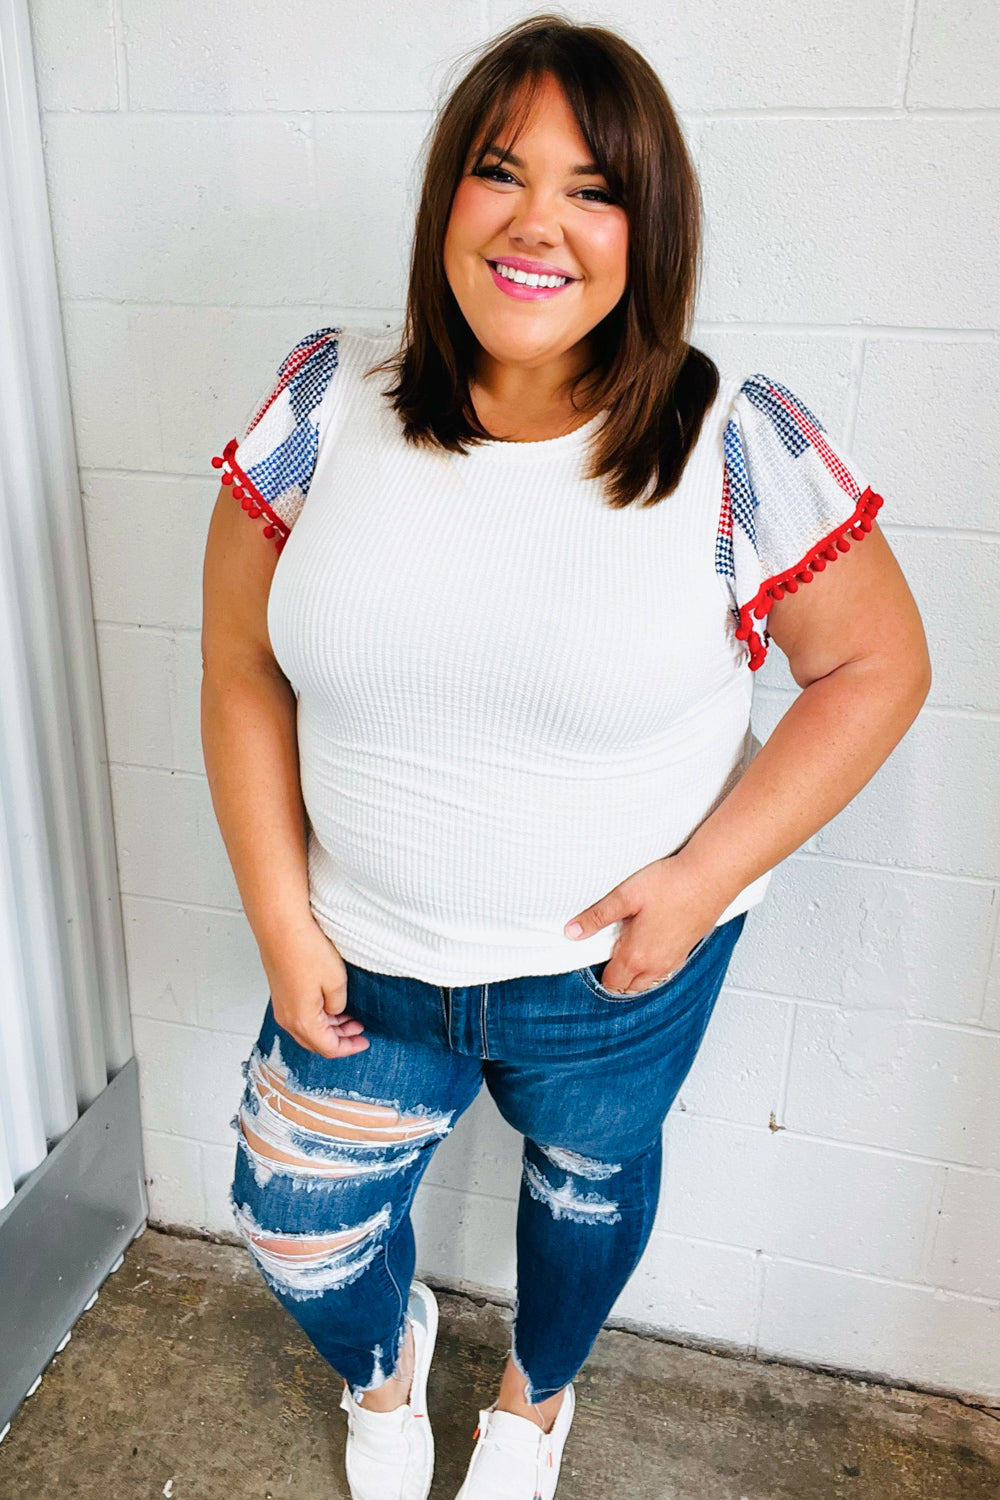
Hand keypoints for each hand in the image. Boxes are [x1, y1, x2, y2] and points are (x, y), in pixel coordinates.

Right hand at [258, 916, 369, 1057]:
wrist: (280, 926)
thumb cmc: (305, 949)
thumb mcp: (336, 981)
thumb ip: (339, 1004)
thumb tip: (335, 1010)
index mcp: (302, 1021)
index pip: (328, 1048)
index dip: (349, 1048)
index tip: (364, 1042)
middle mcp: (287, 1018)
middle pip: (316, 1043)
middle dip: (340, 1040)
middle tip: (359, 1031)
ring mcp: (281, 1006)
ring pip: (307, 1029)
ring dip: (329, 1028)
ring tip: (349, 1018)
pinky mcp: (280, 993)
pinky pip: (300, 1015)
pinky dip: (318, 1016)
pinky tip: (331, 1005)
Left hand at [563, 853, 723, 994]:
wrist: (710, 876)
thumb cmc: (672, 884)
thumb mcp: (625, 896)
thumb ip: (596, 917)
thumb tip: (572, 931)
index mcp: (636, 956)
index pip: (610, 982)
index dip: (598, 971)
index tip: (594, 954)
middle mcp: (656, 965)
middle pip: (628, 988)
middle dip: (615, 976)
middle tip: (608, 949)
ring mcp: (673, 960)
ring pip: (648, 982)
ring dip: (634, 974)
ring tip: (627, 947)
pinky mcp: (686, 950)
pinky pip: (664, 971)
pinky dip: (652, 967)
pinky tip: (650, 943)